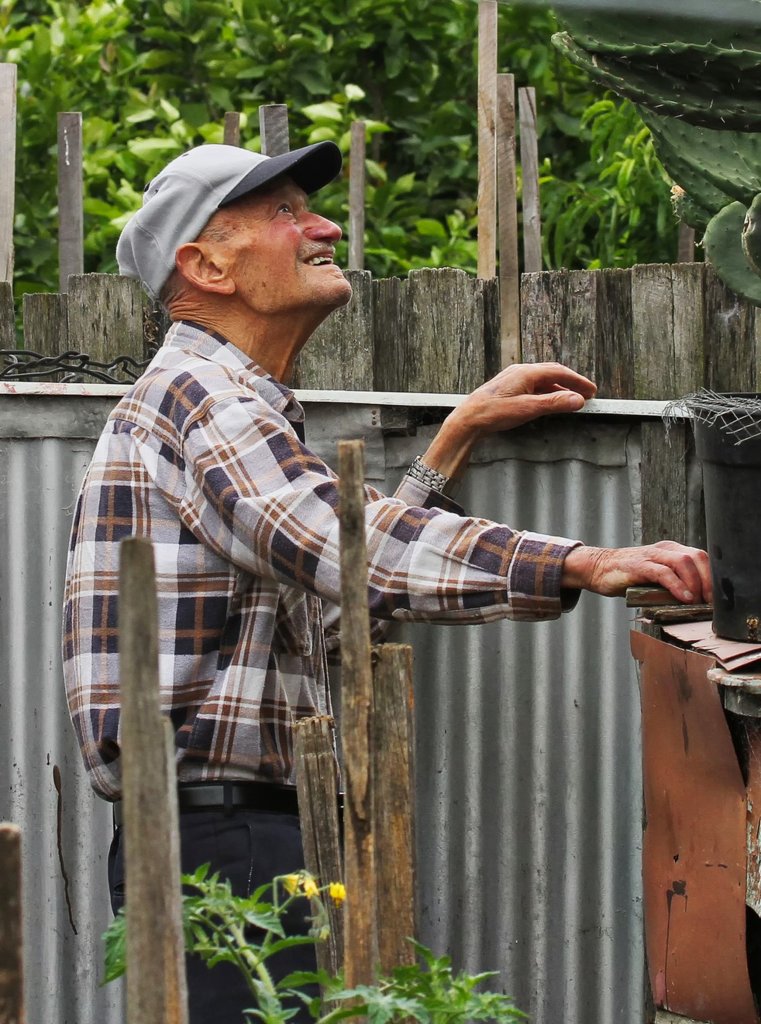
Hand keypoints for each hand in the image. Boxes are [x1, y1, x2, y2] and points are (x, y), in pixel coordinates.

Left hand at [420, 362, 596, 482]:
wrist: (468, 420)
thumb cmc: (493, 413)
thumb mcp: (528, 409)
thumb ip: (554, 404)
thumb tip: (578, 400)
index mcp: (527, 372)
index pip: (559, 373)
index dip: (578, 381)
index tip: (591, 390)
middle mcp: (520, 372)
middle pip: (552, 373)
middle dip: (571, 383)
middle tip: (586, 393)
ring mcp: (513, 379)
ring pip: (542, 380)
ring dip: (559, 389)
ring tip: (571, 399)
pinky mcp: (508, 388)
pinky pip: (533, 386)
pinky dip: (546, 393)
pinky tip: (549, 402)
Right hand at [562, 541, 712, 603]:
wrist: (596, 569)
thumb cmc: (626, 576)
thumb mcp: (654, 577)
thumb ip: (672, 583)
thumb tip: (694, 603)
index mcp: (670, 550)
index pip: (701, 558)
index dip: (712, 577)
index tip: (715, 598)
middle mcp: (664, 549)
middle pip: (697, 557)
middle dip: (708, 581)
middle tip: (710, 602)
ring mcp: (651, 556)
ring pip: (683, 562)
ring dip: (695, 584)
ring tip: (698, 602)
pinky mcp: (639, 565)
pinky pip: (664, 573)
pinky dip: (677, 586)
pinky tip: (684, 598)